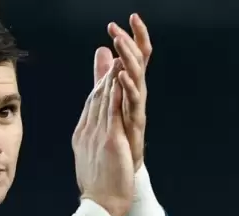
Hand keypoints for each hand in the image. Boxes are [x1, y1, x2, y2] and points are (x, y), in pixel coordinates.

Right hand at [72, 55, 134, 215]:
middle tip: (113, 51)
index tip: (107, 68)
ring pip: (103, 100)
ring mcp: (97, 135)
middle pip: (96, 97)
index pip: (91, 104)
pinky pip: (112, 112)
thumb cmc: (99, 187)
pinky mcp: (109, 140)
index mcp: (82, 135)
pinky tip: (119, 78)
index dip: (99, 83)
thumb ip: (94, 141)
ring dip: (110, 76)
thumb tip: (93, 134)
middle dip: (104, 73)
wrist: (100, 206)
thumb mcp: (94, 159)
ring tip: (117, 56)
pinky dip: (115, 93)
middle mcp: (87, 132)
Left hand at [105, 14, 152, 171]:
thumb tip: (102, 50)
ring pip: (136, 79)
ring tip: (120, 44)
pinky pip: (132, 103)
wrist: (118, 175)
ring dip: (128, 60)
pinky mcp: (135, 124)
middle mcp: (136, 96)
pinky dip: (127, 88)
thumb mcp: (108, 99)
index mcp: (129, 89)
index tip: (129, 17)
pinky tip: (121, 76)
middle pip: (137, 63)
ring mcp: (136, 110)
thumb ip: (104, 75)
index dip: (133, 38)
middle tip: (121, 27)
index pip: (134, 57)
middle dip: (129, 43)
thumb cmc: (116, 138)